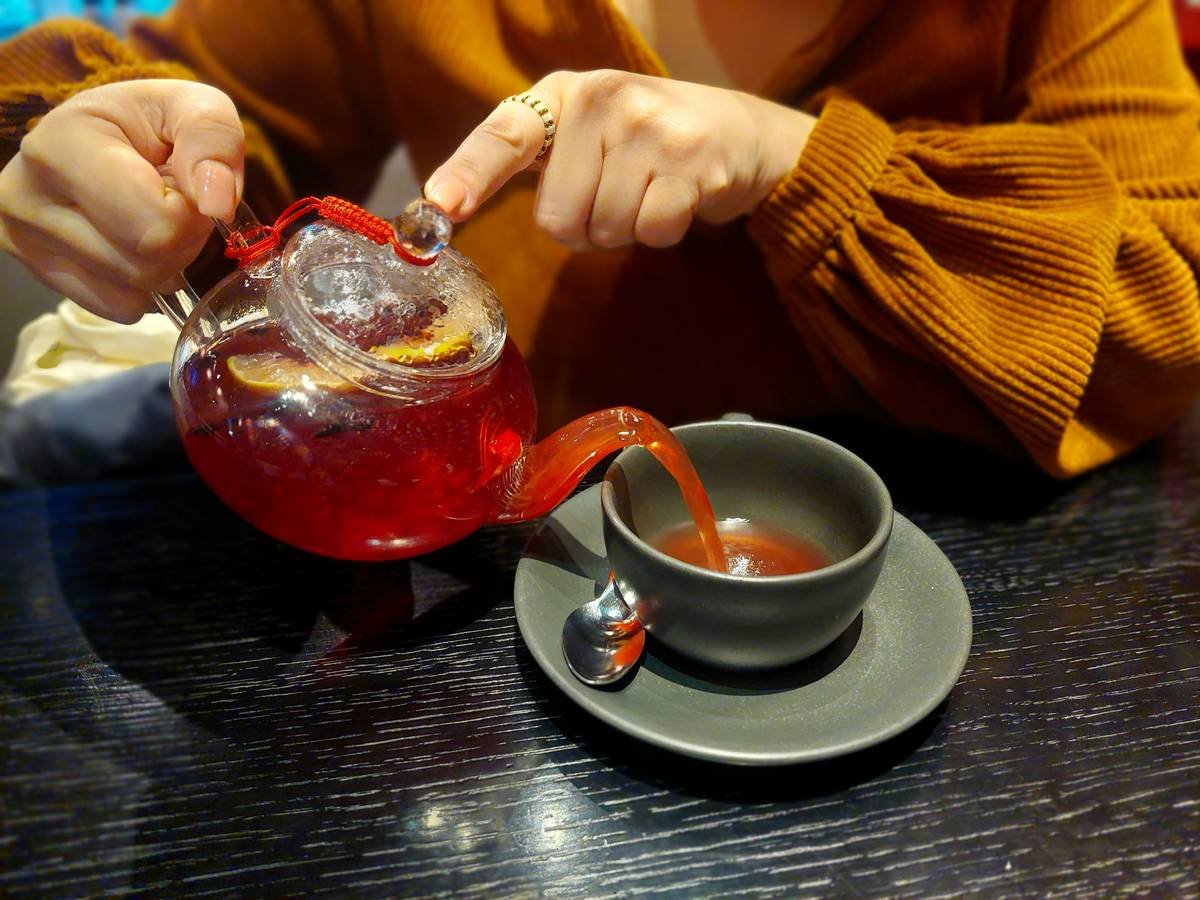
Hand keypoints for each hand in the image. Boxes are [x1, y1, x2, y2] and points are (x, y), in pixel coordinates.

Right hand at [0, 79, 243, 322]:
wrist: (103, 134)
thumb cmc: (150, 122)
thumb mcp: (192, 107)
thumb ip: (213, 140)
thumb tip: (217, 204)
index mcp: (60, 146)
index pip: (157, 225)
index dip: (191, 213)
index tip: (184, 183)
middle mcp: (25, 198)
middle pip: (147, 265)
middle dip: (182, 239)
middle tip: (172, 202)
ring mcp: (26, 242)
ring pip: (136, 292)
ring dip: (166, 263)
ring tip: (149, 218)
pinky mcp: (40, 275)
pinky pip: (121, 308)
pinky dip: (144, 285)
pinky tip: (133, 244)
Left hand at [425, 69, 815, 249]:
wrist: (740, 133)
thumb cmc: (648, 144)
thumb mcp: (587, 133)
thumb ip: (535, 162)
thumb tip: (446, 206)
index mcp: (565, 93)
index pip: (504, 136)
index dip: (468, 174)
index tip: (438, 207)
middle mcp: (603, 99)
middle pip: (555, 216)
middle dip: (584, 227)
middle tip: (618, 195)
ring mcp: (649, 127)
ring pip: (603, 230)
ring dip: (626, 231)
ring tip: (651, 193)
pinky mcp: (691, 160)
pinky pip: (649, 233)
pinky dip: (662, 233)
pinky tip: (679, 199)